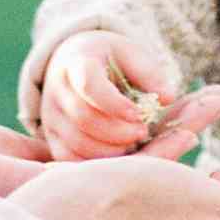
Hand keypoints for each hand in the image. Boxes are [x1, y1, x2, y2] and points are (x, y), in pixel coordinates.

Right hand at [37, 32, 219, 162]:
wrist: (75, 66)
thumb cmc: (111, 62)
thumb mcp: (131, 56)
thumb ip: (149, 73)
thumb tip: (168, 97)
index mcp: (77, 62)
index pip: (90, 84)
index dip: (115, 104)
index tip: (139, 115)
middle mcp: (57, 90)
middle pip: (84, 119)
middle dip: (118, 131)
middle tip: (143, 132)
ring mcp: (51, 117)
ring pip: (78, 143)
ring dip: (111, 150)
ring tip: (133, 144)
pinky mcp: (53, 138)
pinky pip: (71, 159)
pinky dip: (97, 163)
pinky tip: (119, 156)